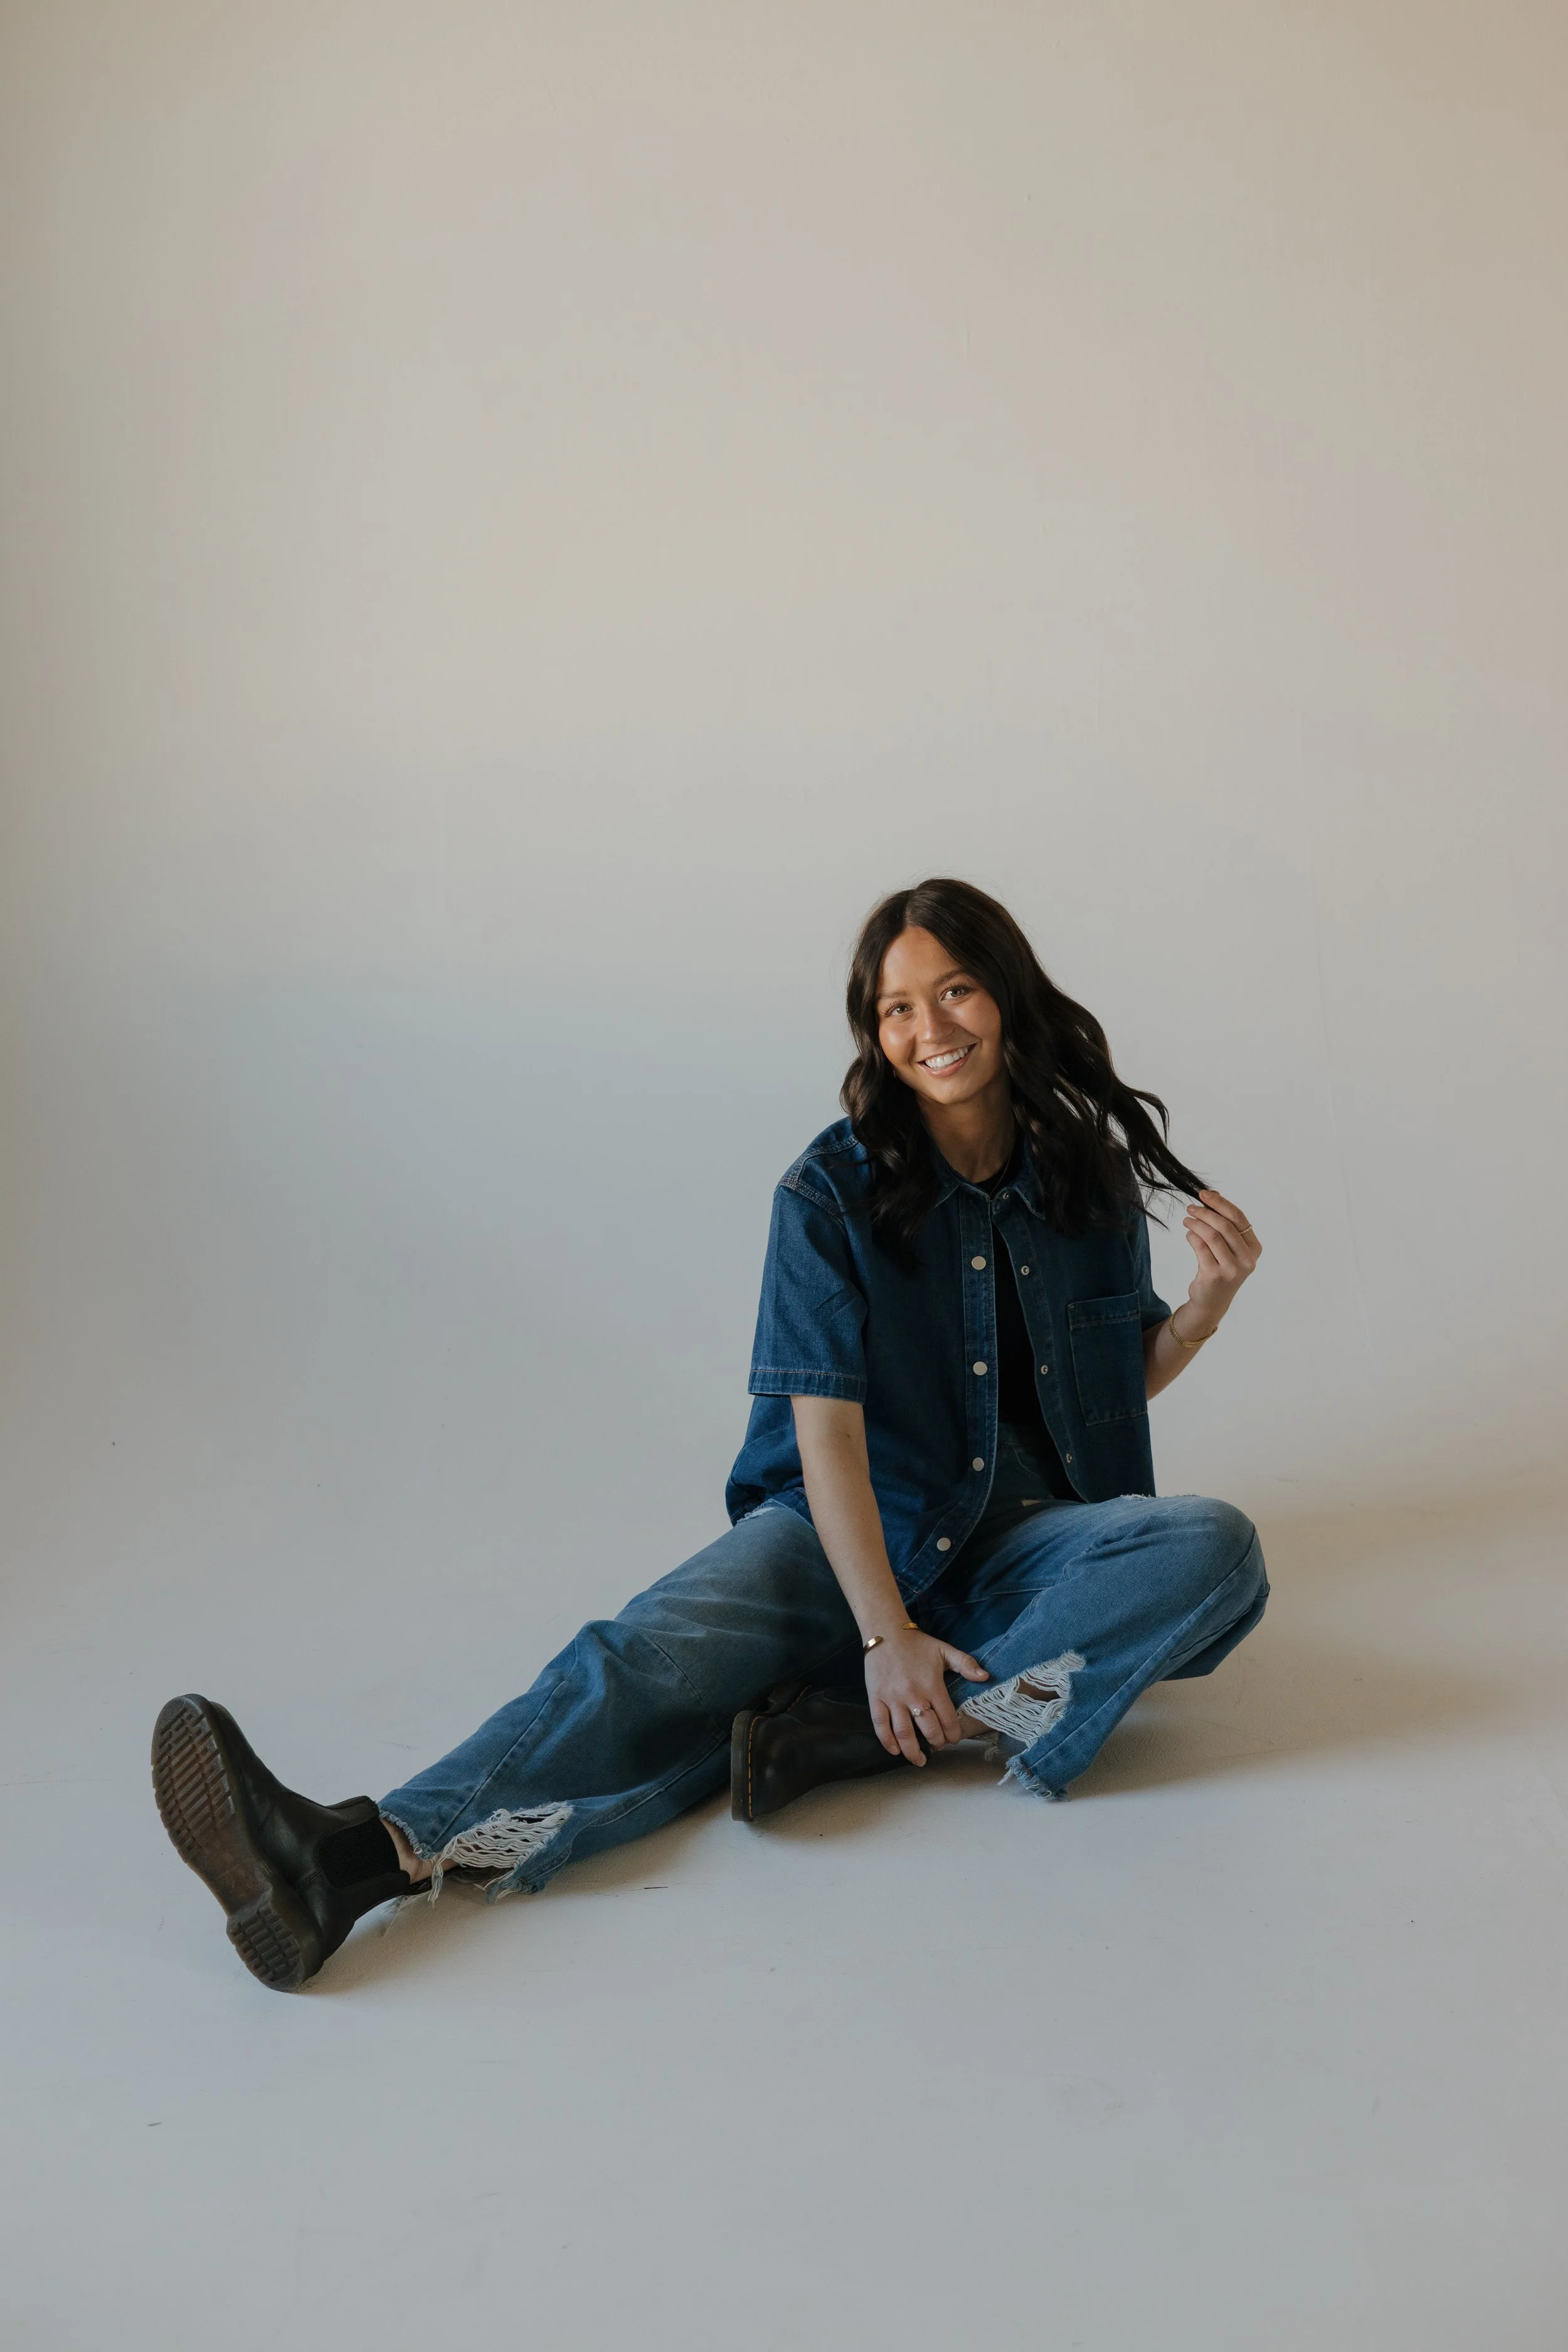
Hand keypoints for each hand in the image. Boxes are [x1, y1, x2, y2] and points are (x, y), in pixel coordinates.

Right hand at [865, 1628, 988, 1763]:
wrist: (886, 1632)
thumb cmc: (917, 1643)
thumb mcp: (945, 1650)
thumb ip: (966, 1664)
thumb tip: (986, 1677)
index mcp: (932, 1686)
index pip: (947, 1719)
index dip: (953, 1734)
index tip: (954, 1739)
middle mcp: (913, 1696)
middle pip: (928, 1729)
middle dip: (937, 1743)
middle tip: (939, 1746)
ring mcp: (892, 1699)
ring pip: (904, 1733)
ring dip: (913, 1751)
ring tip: (920, 1760)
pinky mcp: (875, 1699)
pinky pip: (880, 1725)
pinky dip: (887, 1741)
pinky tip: (895, 1751)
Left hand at [1181, 1189, 1261, 1330]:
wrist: (1213, 1300)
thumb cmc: (1221, 1267)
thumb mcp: (1229, 1246)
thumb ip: (1225, 1222)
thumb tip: (1214, 1194)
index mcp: (1254, 1248)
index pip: (1239, 1218)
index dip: (1220, 1203)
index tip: (1203, 1194)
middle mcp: (1247, 1259)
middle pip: (1225, 1226)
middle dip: (1205, 1212)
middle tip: (1190, 1207)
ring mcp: (1232, 1269)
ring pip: (1212, 1236)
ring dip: (1196, 1223)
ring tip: (1187, 1219)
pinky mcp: (1214, 1275)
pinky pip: (1200, 1248)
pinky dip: (1192, 1236)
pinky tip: (1188, 1233)